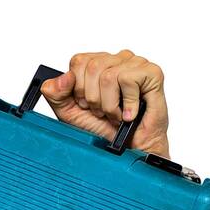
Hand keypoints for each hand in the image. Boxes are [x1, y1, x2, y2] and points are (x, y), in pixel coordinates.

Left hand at [39, 50, 169, 155]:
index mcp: (98, 64)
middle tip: (102, 112)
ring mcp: (135, 64)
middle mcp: (116, 60)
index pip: (79, 61)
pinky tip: (129, 113)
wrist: (127, 149)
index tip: (86, 104)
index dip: (79, 88)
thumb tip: (61, 78)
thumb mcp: (70, 113)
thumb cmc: (103, 129)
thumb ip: (57, 94)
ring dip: (109, 104)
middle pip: (93, 67)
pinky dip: (127, 104)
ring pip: (109, 75)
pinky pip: (128, 79)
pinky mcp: (152, 73)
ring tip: (116, 114)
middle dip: (93, 99)